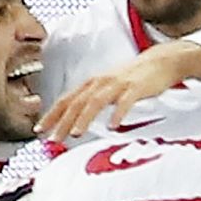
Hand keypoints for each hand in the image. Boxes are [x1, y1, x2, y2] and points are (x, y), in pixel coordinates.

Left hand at [37, 40, 200, 140]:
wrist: (161, 61)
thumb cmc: (134, 78)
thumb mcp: (109, 88)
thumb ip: (94, 101)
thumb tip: (77, 121)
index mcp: (92, 84)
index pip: (66, 100)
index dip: (51, 115)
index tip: (39, 130)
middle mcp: (101, 82)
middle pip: (76, 102)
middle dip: (62, 121)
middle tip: (54, 139)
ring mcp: (118, 84)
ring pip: (95, 102)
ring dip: (84, 118)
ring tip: (76, 134)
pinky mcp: (136, 87)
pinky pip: (125, 102)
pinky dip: (117, 114)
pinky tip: (112, 126)